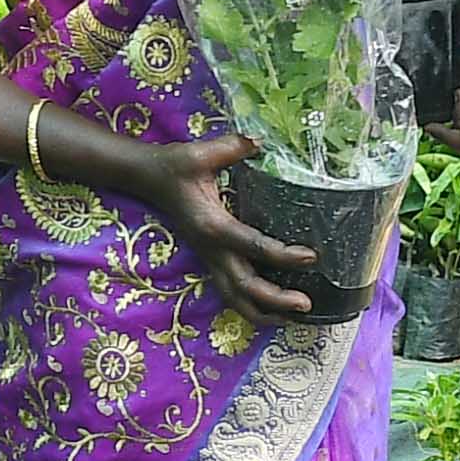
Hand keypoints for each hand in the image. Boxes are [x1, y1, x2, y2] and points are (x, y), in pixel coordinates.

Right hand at [98, 123, 320, 321]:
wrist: (149, 179)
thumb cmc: (176, 166)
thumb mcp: (201, 153)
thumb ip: (231, 147)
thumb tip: (260, 140)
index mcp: (212, 226)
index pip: (252, 245)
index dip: (282, 254)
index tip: (310, 257)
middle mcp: (211, 249)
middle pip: (244, 287)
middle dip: (275, 300)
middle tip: (306, 304)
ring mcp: (209, 258)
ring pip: (234, 299)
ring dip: (263, 314)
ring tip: (293, 319)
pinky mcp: (210, 260)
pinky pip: (230, 292)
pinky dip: (251, 306)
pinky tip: (273, 311)